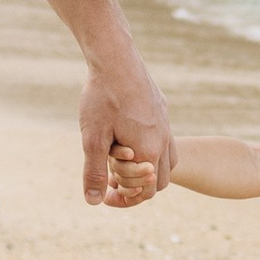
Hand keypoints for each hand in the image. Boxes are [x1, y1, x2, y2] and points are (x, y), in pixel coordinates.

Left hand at [81, 50, 172, 206]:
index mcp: (149, 151)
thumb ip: (94, 171)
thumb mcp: (93, 139)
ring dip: (147, 167)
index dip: (126, 199)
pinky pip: (164, 137)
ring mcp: (165, 123)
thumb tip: (94, 201)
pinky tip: (125, 135)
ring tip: (121, 160)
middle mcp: (164, 139)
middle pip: (160, 180)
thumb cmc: (102, 98)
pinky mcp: (161, 109)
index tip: (106, 193)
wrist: (116, 59)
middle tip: (113, 177)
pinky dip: (149, 147)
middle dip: (139, 185)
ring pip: (167, 159)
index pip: (147, 192)